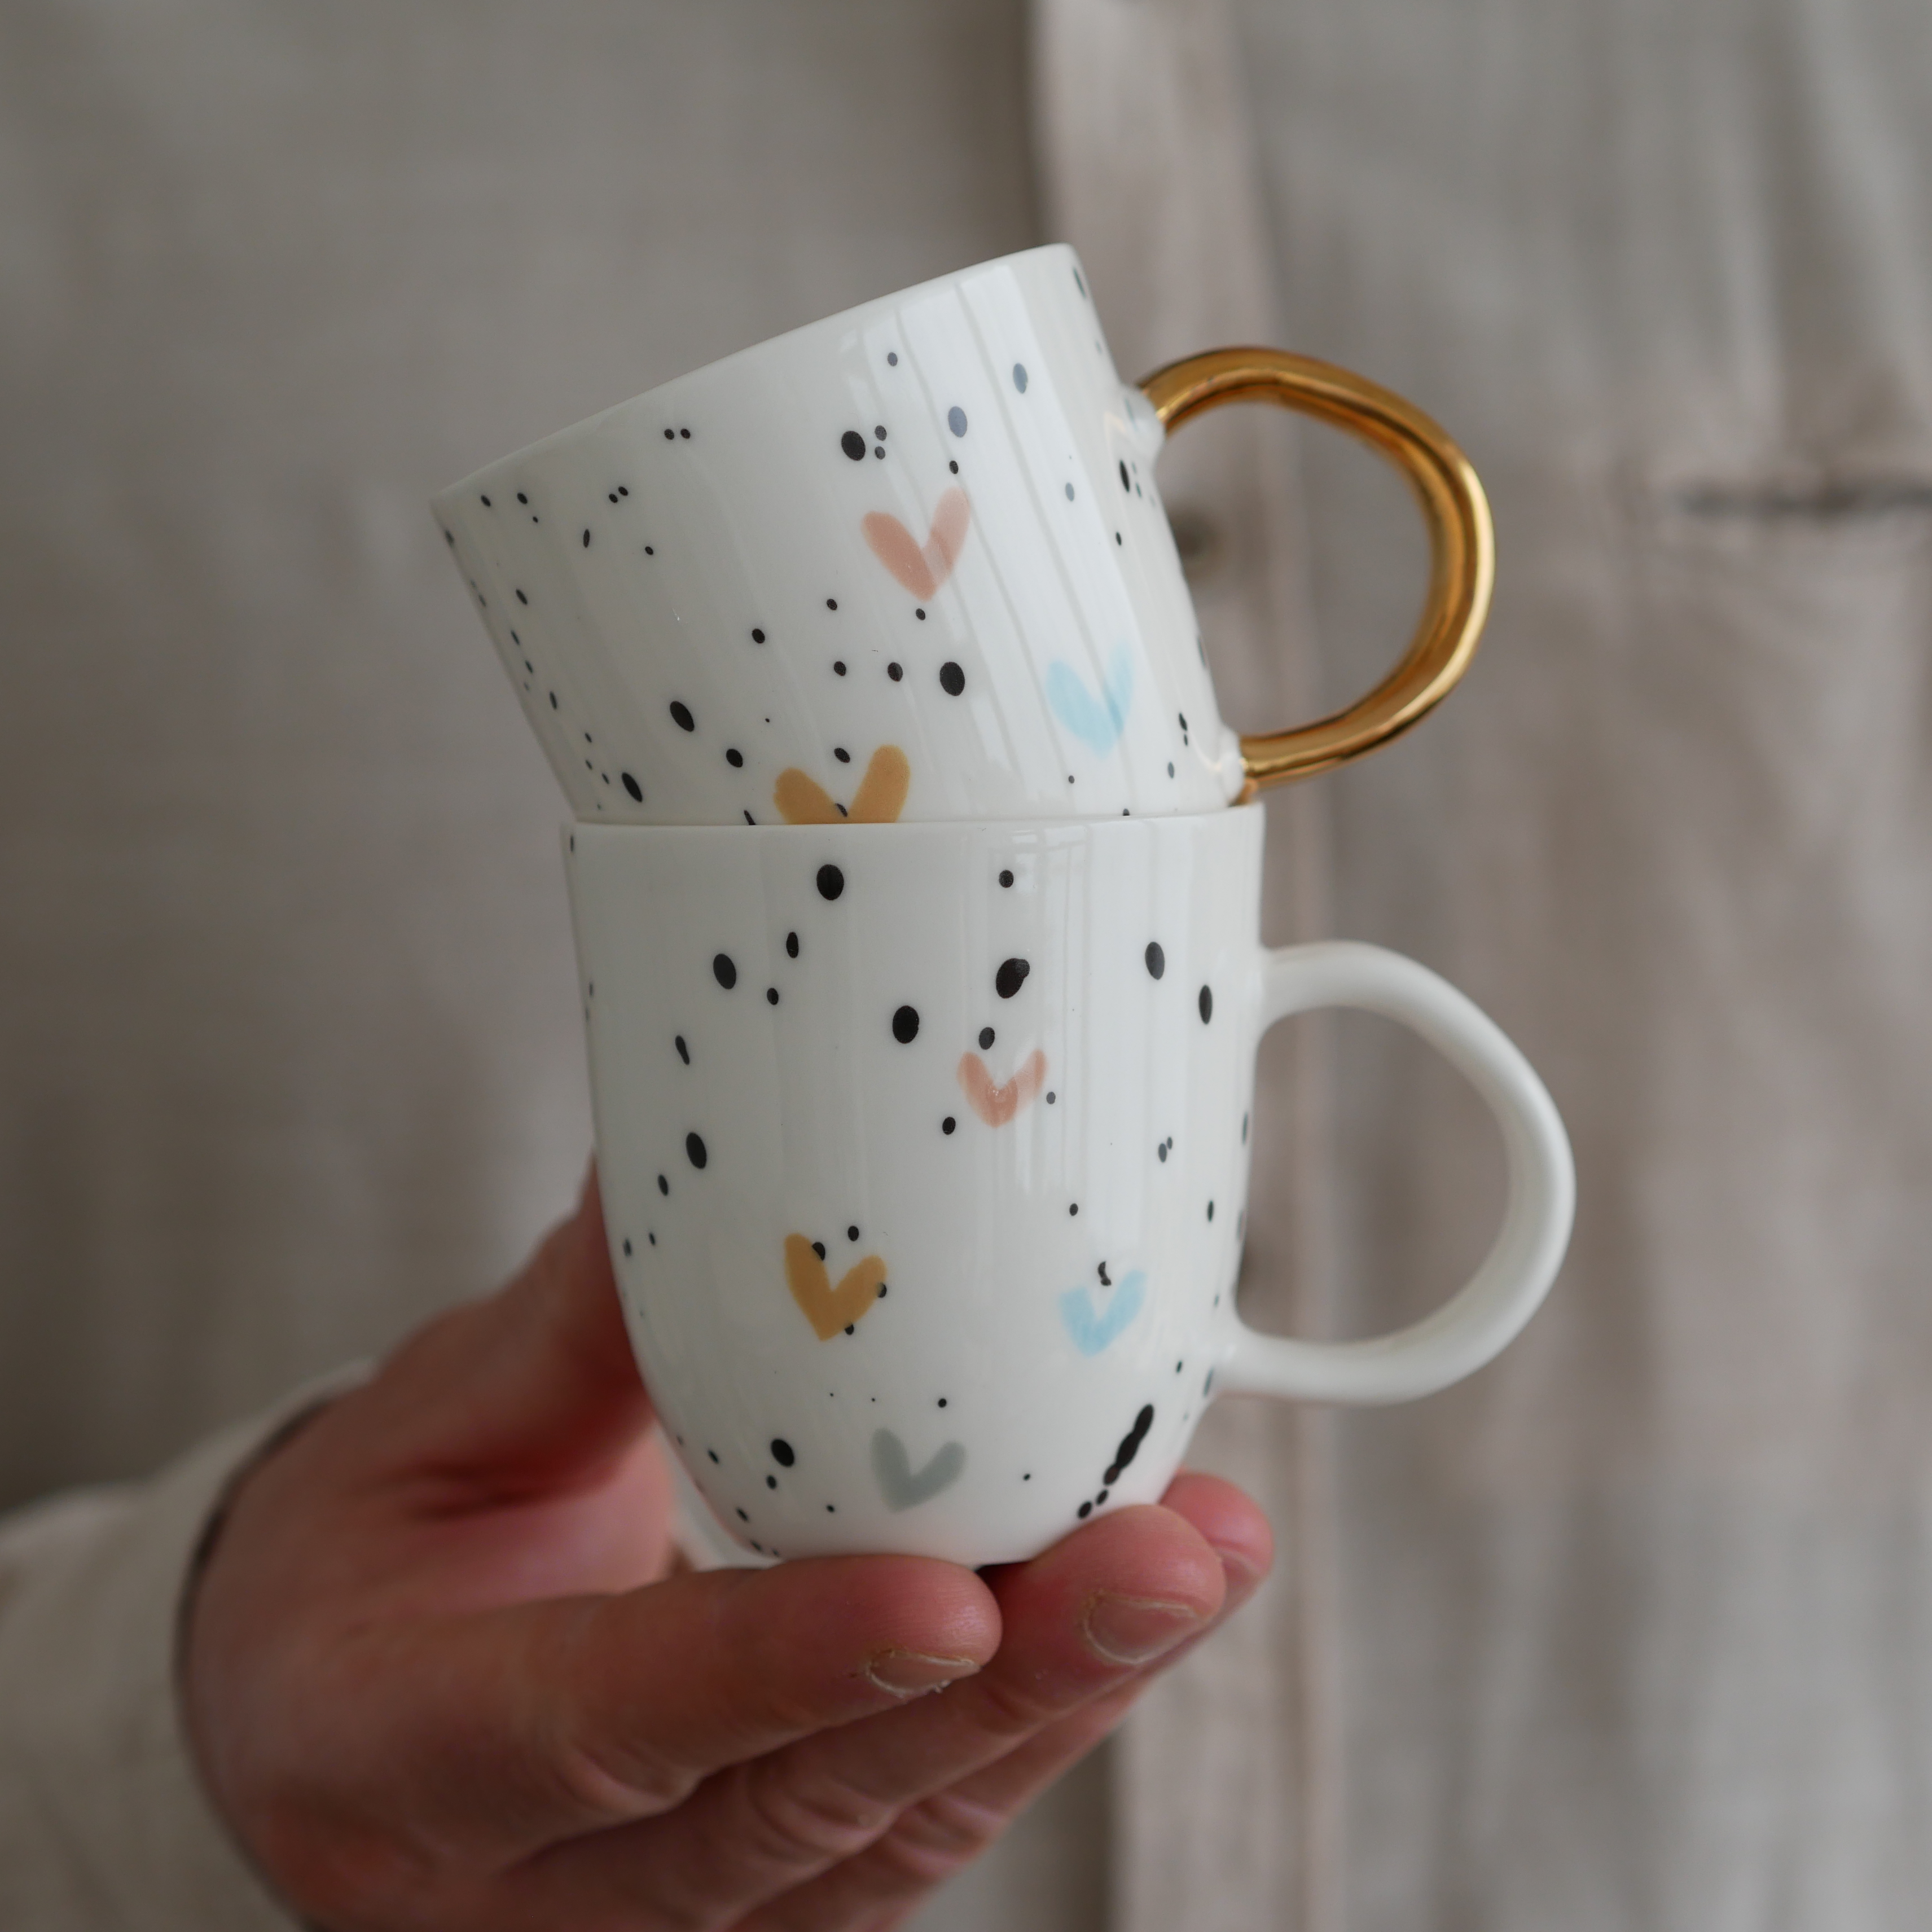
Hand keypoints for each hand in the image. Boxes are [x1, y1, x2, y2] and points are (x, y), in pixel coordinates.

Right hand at [184, 1171, 1270, 1929]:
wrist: (329, 1705)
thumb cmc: (370, 1554)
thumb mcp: (435, 1423)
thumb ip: (582, 1318)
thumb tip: (703, 1148)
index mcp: (399, 1750)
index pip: (599, 1728)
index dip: (778, 1670)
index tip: (951, 1595)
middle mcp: (529, 1890)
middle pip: (795, 1818)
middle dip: (1005, 1691)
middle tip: (1167, 1561)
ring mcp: (655, 1923)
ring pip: (885, 1846)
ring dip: (1059, 1705)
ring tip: (1194, 1563)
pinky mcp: (758, 1904)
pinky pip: (911, 1835)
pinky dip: (1029, 1723)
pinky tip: (1125, 1615)